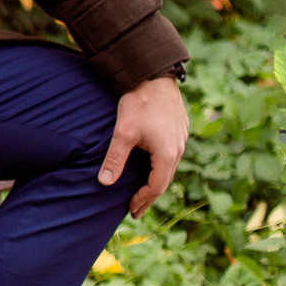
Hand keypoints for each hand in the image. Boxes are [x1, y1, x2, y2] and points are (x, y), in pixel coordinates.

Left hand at [105, 74, 188, 214]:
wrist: (155, 75)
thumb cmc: (139, 102)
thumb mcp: (123, 132)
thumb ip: (114, 159)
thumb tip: (104, 183)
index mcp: (168, 153)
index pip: (157, 186)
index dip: (143, 199)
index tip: (130, 208)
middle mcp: (179, 148)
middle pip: (165, 180)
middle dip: (149, 196)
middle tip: (136, 210)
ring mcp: (181, 139)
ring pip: (169, 168)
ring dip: (156, 182)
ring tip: (142, 193)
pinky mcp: (179, 130)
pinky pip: (171, 156)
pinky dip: (160, 168)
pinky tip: (151, 168)